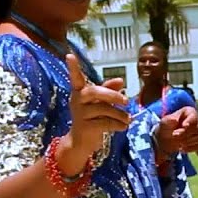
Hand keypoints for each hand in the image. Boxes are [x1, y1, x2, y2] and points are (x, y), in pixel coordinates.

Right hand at [62, 54, 128, 172]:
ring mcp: (80, 115)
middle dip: (112, 95)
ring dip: (120, 114)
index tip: (69, 55)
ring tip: (128, 119)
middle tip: (127, 101)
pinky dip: (118, 124)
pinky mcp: (85, 128)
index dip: (73, 68)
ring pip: (104, 109)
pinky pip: (105, 123)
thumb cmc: (92, 118)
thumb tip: (121, 81)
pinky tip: (123, 126)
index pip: (75, 78)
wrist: (81, 142)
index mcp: (80, 92)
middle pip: (94, 92)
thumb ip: (109, 91)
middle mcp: (77, 101)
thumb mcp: (100, 103)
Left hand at [156, 106, 197, 155]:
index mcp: (189, 112)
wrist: (165, 140)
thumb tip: (175, 120)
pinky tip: (181, 148)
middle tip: (174, 135)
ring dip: (187, 141)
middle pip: (197, 127)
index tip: (184, 126)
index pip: (194, 116)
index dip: (190, 121)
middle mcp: (197, 120)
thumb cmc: (166, 128)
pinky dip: (189, 148)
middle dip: (185, 133)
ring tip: (177, 142)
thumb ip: (169, 120)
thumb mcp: (164, 122)